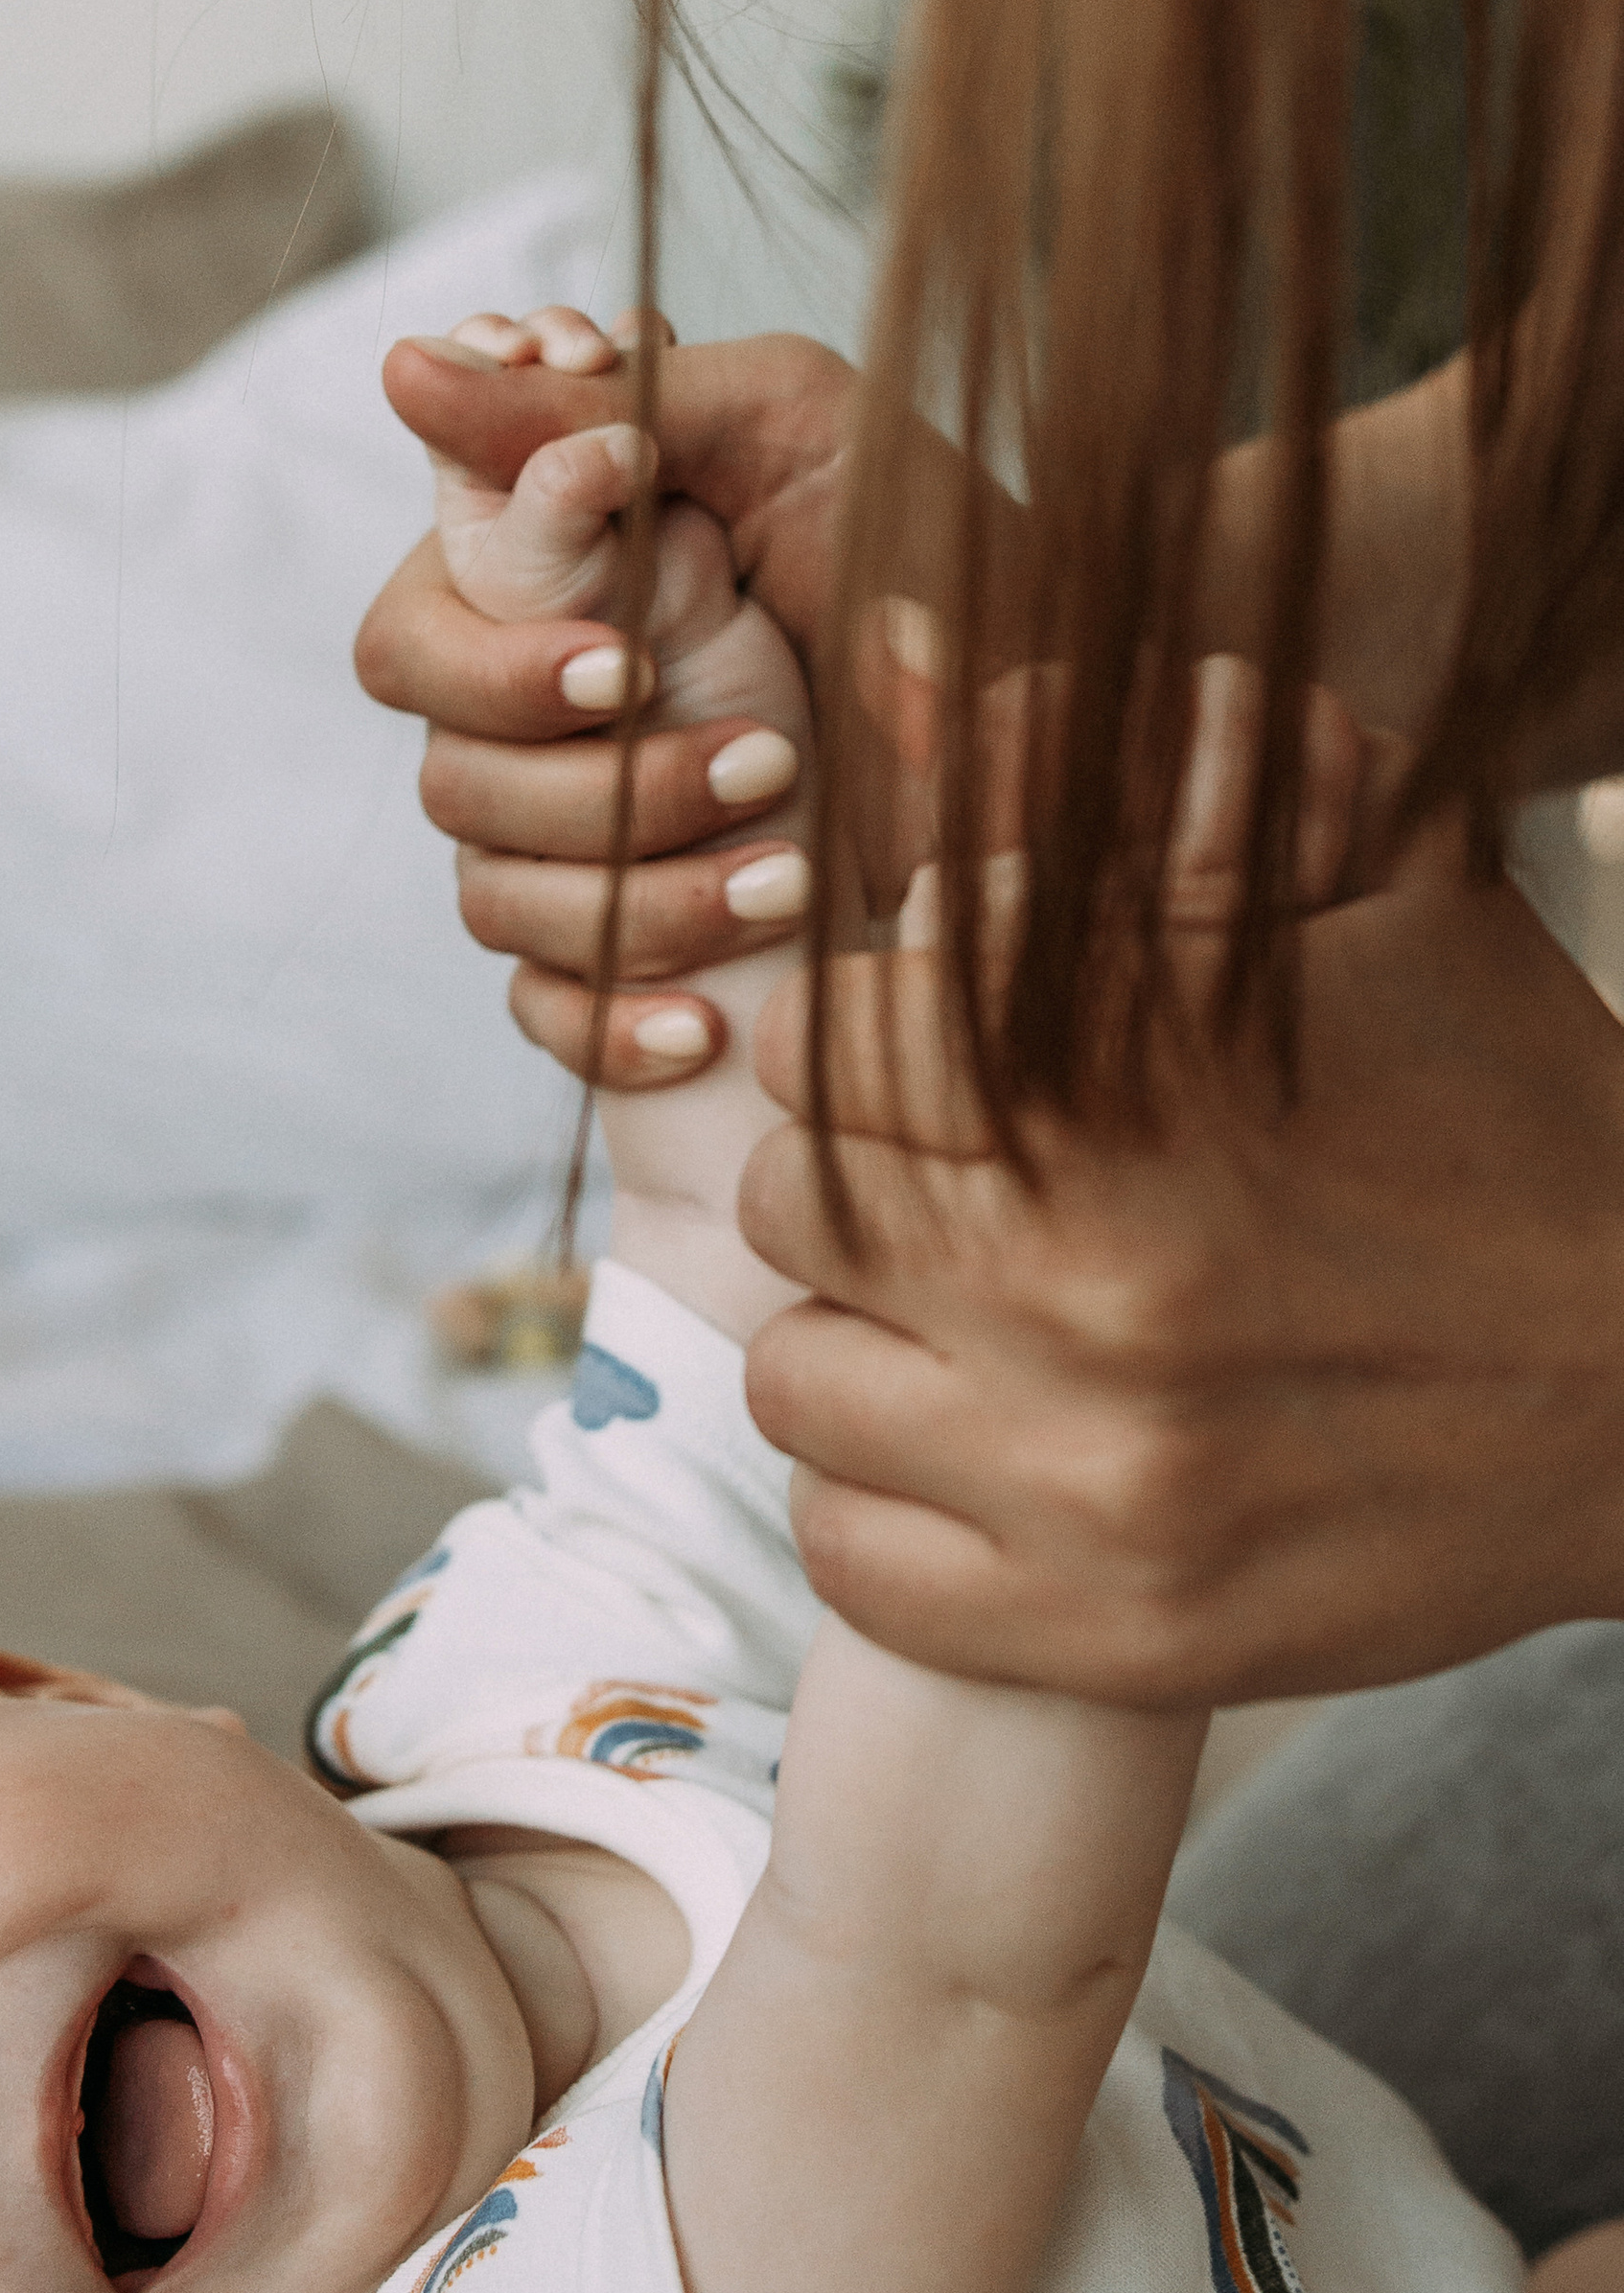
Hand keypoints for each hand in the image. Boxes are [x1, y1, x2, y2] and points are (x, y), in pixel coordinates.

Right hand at [356, 328, 1029, 1087]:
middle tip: (763, 760)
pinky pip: (546, 1013)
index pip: (413, 642)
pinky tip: (705, 1026)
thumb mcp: (782, 426)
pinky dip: (612, 1024)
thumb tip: (405, 368)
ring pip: (496, 898)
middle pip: (451, 781)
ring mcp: (576, 840)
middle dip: (599, 787)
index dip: (494, 668)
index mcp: (545, 587)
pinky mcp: (629, 948)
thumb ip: (597, 403)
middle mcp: (539, 715)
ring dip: (639, 899)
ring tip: (794, 877)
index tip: (627, 660)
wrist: (1066, 692)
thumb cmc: (928, 536)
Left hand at [737, 797, 1623, 1703]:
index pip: (825, 1041)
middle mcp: (1094, 1292)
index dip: (865, 1039)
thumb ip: (1134, 772)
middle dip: (852, 1182)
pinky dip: (884, 1508)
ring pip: (797, 1385)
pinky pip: (851, 1561)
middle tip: (951, 1197)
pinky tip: (978, 1460)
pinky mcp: (1115, 1634)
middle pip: (787, 1206)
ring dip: (860, 1345)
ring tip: (963, 1330)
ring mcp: (1098, 1485)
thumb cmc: (1506, 1114)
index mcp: (1137, 1091)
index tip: (932, 1066)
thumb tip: (901, 659)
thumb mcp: (1367, 887)